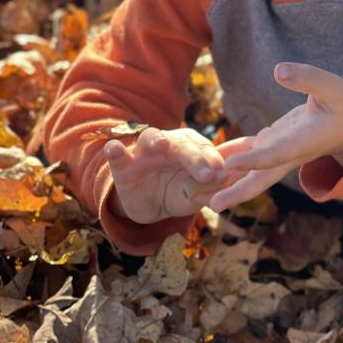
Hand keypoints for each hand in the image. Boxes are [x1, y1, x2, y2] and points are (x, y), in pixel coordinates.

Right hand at [103, 126, 246, 224]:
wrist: (149, 204)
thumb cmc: (177, 192)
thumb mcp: (194, 195)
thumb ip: (209, 190)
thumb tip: (228, 185)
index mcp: (191, 147)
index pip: (205, 149)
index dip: (214, 161)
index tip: (223, 174)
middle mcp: (170, 144)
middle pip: (183, 144)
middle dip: (195, 157)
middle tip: (207, 173)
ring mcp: (145, 152)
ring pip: (151, 138)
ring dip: (156, 139)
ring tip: (161, 145)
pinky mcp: (123, 165)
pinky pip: (117, 154)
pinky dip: (115, 149)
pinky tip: (114, 148)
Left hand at [209, 62, 342, 212]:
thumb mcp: (333, 87)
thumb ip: (308, 78)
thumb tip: (279, 71)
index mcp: (304, 142)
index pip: (276, 154)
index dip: (253, 160)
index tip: (230, 165)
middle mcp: (288, 152)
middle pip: (261, 178)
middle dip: (237, 192)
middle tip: (213, 205)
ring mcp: (279, 150)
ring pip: (251, 170)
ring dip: (228, 180)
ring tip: (198, 192)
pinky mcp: (274, 142)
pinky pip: (249, 154)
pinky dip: (230, 159)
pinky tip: (209, 160)